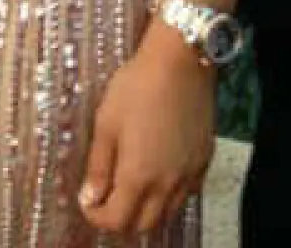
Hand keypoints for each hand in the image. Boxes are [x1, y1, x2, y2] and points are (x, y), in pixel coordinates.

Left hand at [78, 21, 214, 235]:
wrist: (180, 64)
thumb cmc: (136, 87)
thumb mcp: (106, 123)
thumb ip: (98, 166)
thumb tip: (89, 198)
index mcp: (139, 177)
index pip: (117, 220)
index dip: (97, 217)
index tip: (87, 202)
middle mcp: (167, 186)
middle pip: (143, 225)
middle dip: (121, 219)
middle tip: (106, 198)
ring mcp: (189, 176)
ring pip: (166, 214)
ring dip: (146, 210)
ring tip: (130, 186)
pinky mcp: (204, 162)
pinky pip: (185, 195)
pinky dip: (168, 196)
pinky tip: (158, 173)